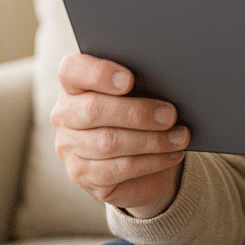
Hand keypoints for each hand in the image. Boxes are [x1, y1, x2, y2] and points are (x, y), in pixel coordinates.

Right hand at [51, 53, 189, 218]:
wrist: (142, 155)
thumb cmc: (141, 111)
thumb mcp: (141, 92)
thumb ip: (143, 82)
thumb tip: (167, 83)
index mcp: (74, 83)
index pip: (72, 70)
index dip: (99, 74)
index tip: (130, 79)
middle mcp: (65, 114)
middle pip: (93, 110)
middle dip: (136, 113)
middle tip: (170, 115)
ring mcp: (69, 147)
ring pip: (108, 143)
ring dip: (151, 140)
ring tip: (180, 137)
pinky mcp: (82, 174)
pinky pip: (117, 169)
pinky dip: (151, 161)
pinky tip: (172, 154)